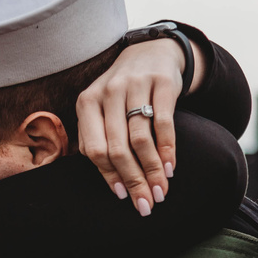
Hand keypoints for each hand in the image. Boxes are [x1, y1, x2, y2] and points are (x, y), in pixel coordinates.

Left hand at [76, 38, 189, 215]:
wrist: (150, 53)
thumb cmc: (121, 93)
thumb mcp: (100, 110)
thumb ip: (96, 140)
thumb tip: (113, 185)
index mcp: (87, 103)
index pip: (94, 149)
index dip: (109, 176)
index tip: (123, 198)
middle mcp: (108, 92)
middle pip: (117, 148)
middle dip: (133, 181)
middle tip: (146, 204)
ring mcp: (135, 86)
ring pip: (140, 139)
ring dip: (152, 170)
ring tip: (160, 191)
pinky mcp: (162, 83)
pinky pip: (164, 123)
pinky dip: (167, 150)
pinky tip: (170, 168)